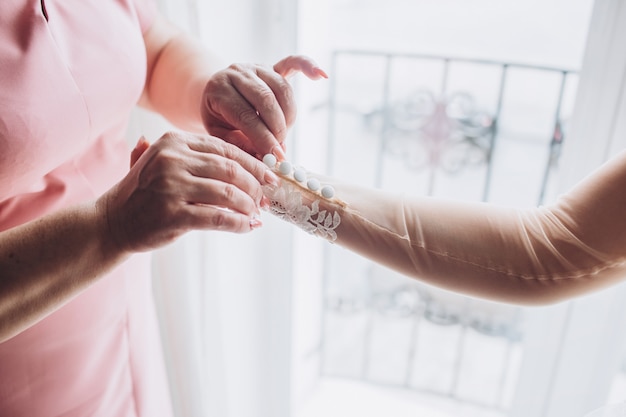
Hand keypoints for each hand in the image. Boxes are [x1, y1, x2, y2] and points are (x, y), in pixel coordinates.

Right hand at [99, 132, 278, 252]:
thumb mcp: (164, 162)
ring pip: (228, 194)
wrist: (111, 222)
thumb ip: (197, 156)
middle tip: (266, 198)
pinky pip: (218, 218)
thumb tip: (248, 161)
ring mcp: (171, 187)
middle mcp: (172, 160)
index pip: (225, 149)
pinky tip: (248, 226)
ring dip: (249, 206)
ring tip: (256, 213)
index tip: (269, 175)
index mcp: (174, 142)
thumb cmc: (145, 193)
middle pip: (231, 170)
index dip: (252, 163)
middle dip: (255, 185)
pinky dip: (238, 223)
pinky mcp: (173, 215)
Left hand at [200, 55, 327, 159]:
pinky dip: (308, 66)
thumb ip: (239, 145)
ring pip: (282, 89)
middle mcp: (237, 73)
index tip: (275, 156)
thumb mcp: (220, 134)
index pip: (246, 116)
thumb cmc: (219, 118)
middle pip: (266, 100)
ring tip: (284, 134)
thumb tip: (264, 157)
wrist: (216, 93)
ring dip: (289, 116)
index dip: (263, 138)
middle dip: (277, 129)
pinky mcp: (271, 66)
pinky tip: (321, 75)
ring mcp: (256, 67)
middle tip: (281, 149)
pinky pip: (292, 63)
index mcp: (219, 90)